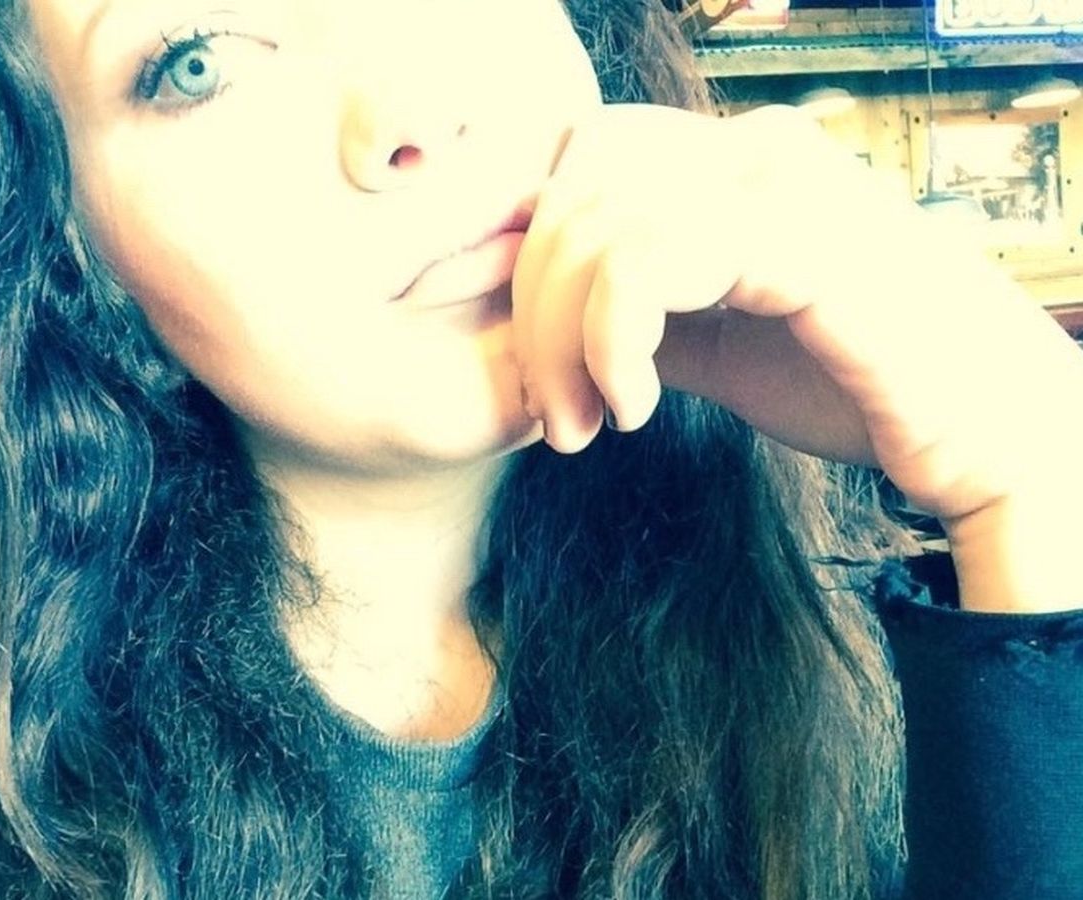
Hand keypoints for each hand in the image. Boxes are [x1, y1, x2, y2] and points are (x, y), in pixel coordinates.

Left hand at [513, 103, 1082, 529]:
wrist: (983, 434)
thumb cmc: (858, 386)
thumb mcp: (720, 343)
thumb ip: (644, 313)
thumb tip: (555, 320)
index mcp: (734, 162)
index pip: (586, 166)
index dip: (538, 259)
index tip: (546, 362)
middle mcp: (751, 148)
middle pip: (573, 191)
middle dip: (536, 311)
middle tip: (558, 413)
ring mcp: (776, 182)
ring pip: (594, 229)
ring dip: (563, 344)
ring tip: (593, 423)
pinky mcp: (793, 236)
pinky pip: (643, 266)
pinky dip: (611, 346)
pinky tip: (638, 408)